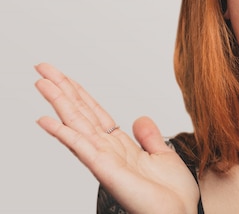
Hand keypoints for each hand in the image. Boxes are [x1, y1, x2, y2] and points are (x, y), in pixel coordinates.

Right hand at [35, 63, 198, 213]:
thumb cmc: (172, 194)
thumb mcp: (163, 155)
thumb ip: (148, 136)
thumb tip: (139, 119)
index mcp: (121, 146)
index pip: (95, 113)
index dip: (79, 93)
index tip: (64, 76)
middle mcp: (108, 151)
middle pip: (81, 113)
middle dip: (62, 90)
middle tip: (43, 67)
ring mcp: (104, 160)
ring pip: (77, 124)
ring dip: (59, 102)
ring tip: (42, 81)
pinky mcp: (106, 171)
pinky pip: (82, 148)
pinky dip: (64, 134)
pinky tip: (47, 120)